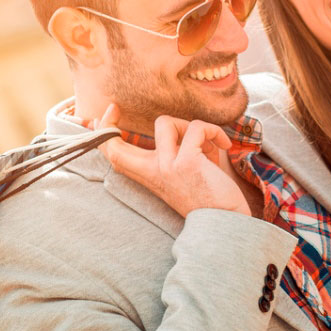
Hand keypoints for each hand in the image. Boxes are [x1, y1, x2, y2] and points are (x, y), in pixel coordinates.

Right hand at [96, 104, 248, 216]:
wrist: (226, 222)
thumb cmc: (211, 197)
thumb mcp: (186, 172)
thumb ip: (181, 151)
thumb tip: (191, 130)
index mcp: (150, 175)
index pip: (114, 155)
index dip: (104, 133)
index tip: (108, 114)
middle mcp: (152, 171)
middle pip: (114, 145)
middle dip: (108, 122)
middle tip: (116, 108)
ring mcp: (166, 166)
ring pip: (165, 122)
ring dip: (190, 125)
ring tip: (208, 142)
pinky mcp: (186, 162)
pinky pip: (197, 128)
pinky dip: (214, 131)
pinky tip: (224, 144)